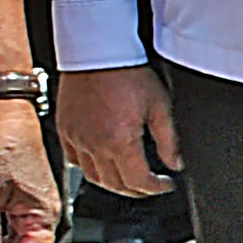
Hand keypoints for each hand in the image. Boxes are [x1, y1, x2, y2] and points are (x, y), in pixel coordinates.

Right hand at [58, 64, 179, 197]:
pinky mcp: (66, 130)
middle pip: (116, 186)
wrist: (97, 51)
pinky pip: (74, 161)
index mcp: (120, 142)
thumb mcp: (159, 106)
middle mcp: (95, 145)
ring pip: (94, 178)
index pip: (139, 182)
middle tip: (149, 185)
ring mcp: (77, 139)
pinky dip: (89, 168)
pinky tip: (102, 161)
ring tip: (128, 178)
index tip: (165, 185)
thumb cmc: (127, 72)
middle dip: (137, 190)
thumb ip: (169, 140)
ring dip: (113, 184)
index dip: (156, 188)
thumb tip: (176, 163)